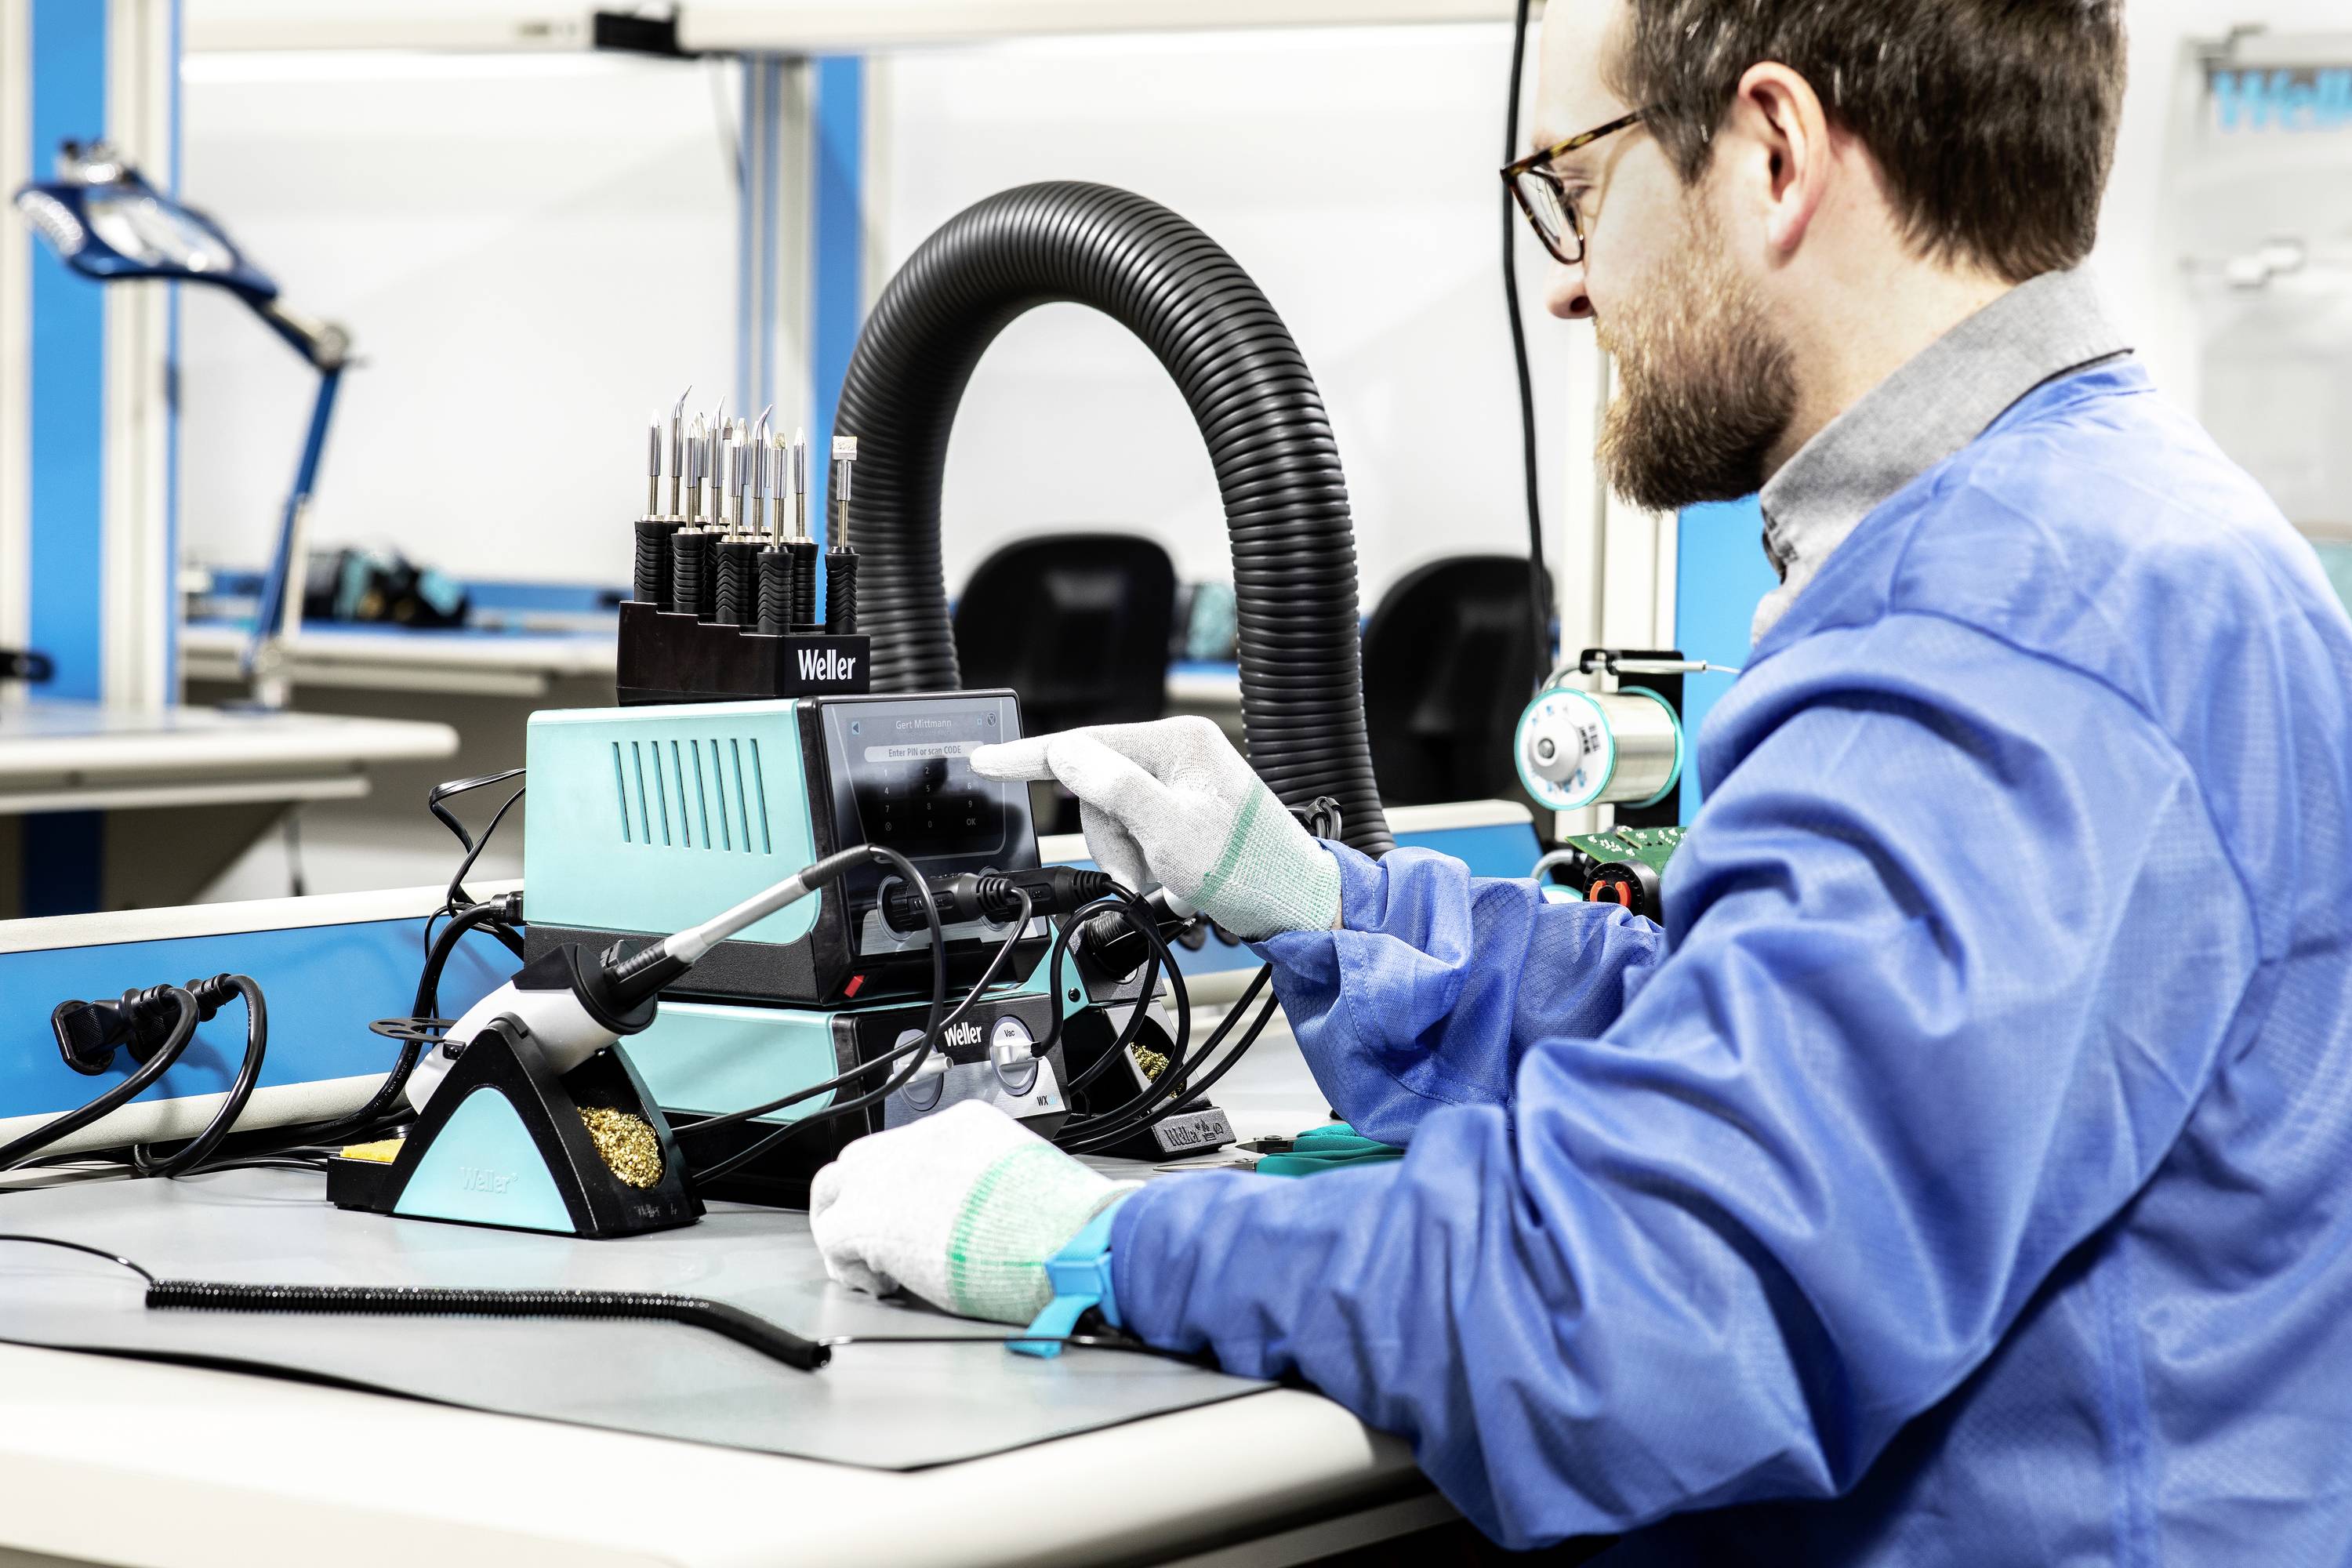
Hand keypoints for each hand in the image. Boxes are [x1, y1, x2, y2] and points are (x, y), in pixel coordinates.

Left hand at [809, 1101, 1138, 1325]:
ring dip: (845, 1219)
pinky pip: (831, 1235)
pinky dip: (849, 1263)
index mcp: (961, 1126)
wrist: (1055, 1237)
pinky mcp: (866, 1218)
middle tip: (880, 1230)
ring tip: (866, 1257)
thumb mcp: (1027, 1173)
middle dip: (866, 1194)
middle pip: (864, 1157)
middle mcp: (918, 1139)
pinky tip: (878, 1282)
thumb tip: (987, 1207)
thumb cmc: (1056, 1219)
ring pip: (834, 1185)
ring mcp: (887, 1175)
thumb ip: (993, 1179)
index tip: (916, 1208)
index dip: (906, 1182)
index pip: (911, 1144)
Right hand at [970, 716, 1341, 940]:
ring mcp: (1184, 781)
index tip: (986, 758)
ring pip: (1114, 816)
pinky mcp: (1185, 808)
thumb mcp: (1172, 833)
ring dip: (1130, 857)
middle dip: (1112, 840)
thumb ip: (1117, 789)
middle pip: (1097, 788)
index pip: (1087, 743)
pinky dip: (1146, 860)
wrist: (1296, 904)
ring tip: (1167, 880)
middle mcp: (1181, 752)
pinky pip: (1138, 830)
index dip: (1030, 755)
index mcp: (1179, 742)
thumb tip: (1069, 753)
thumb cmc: (1251, 869)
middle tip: (1143, 874)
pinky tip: (1174, 877)